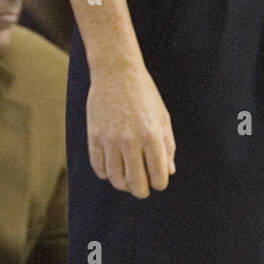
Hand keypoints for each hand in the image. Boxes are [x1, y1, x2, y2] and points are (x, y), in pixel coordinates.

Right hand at [85, 62, 174, 197]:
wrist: (115, 72)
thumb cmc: (143, 94)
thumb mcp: (162, 116)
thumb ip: (167, 145)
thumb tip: (168, 171)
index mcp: (152, 135)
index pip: (159, 175)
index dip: (160, 183)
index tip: (158, 182)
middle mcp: (130, 140)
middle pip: (136, 184)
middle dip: (142, 191)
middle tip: (142, 189)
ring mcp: (110, 140)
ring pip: (116, 179)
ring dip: (123, 185)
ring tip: (127, 181)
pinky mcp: (94, 137)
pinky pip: (99, 168)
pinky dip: (106, 174)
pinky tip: (112, 169)